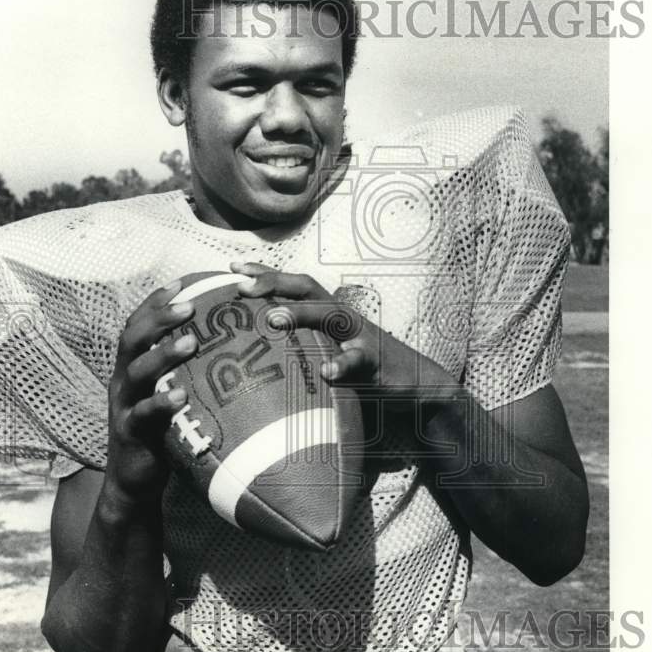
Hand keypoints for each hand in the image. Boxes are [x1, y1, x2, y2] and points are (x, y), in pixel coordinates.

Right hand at [105, 279, 198, 500]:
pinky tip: (180, 396)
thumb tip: (228, 342)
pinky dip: (160, 404)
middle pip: (132, 339)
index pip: (139, 324)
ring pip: (136, 372)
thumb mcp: (170, 393)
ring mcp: (124, 407)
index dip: (157, 301)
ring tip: (190, 342)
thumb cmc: (162, 432)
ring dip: (163, 354)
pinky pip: (143, 415)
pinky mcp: (130, 434)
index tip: (183, 281)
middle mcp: (124, 381)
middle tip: (189, 305)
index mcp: (132, 367)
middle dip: (159, 318)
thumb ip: (186, 370)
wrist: (134, 482)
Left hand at [232, 261, 456, 400]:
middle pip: (307, 289)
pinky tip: (327, 371)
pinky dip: (343, 364)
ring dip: (302, 314)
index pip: (293, 285)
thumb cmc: (363, 369)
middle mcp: (342, 318)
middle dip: (275, 283)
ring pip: (330, 316)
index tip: (233, 267)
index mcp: (328, 314)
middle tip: (242, 287)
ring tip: (274, 317)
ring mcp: (360, 337)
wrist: (418, 384)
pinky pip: (359, 361)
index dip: (265, 274)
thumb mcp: (330, 352)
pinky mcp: (376, 363)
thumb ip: (302, 347)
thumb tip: (258, 351)